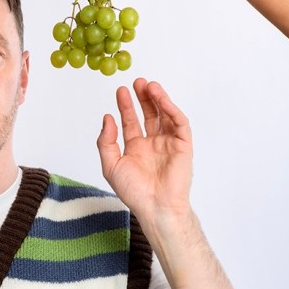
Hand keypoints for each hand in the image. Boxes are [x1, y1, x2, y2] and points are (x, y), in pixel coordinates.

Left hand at [97, 79, 192, 223]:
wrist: (155, 206)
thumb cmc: (134, 192)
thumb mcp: (111, 165)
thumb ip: (106, 142)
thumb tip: (107, 118)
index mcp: (136, 149)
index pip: (131, 122)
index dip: (126, 106)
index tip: (120, 91)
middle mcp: (153, 144)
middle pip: (149, 114)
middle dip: (143, 98)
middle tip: (136, 82)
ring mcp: (168, 144)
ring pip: (164, 115)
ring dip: (158, 99)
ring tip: (149, 86)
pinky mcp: (183, 145)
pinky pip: (178, 123)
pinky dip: (171, 109)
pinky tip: (161, 99)